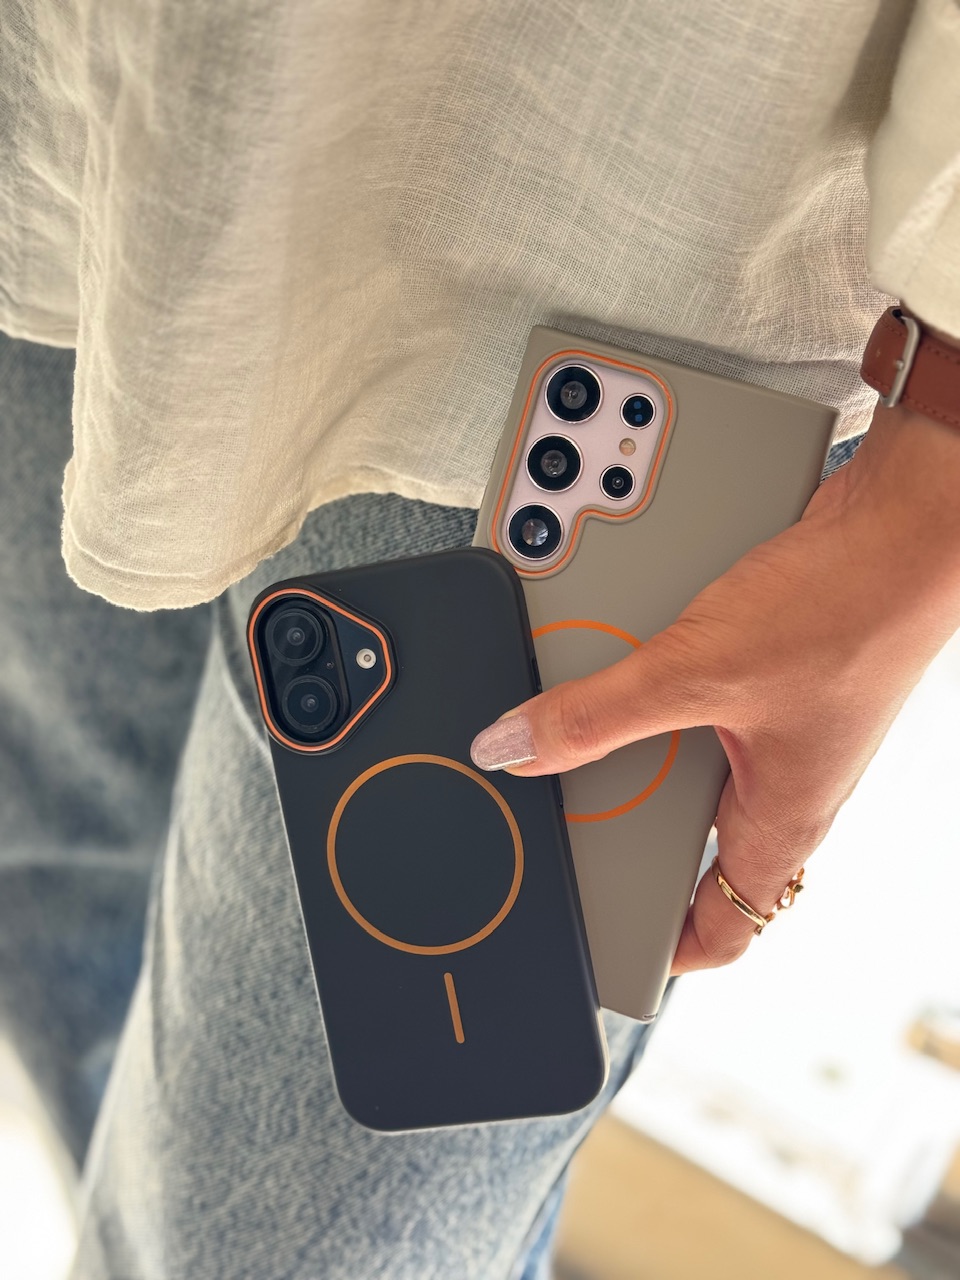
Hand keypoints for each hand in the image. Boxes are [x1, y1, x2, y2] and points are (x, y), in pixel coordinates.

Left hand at [471, 397, 959, 974]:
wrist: (905, 521)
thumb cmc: (845, 608)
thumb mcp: (694, 671)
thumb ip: (597, 714)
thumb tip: (512, 748)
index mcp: (780, 820)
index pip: (728, 928)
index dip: (665, 949)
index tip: (606, 943)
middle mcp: (782, 784)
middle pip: (690, 844)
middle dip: (621, 828)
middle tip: (560, 810)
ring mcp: (777, 728)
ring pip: (688, 766)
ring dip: (631, 743)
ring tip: (579, 717)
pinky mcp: (770, 673)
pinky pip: (696, 705)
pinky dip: (652, 690)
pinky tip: (616, 654)